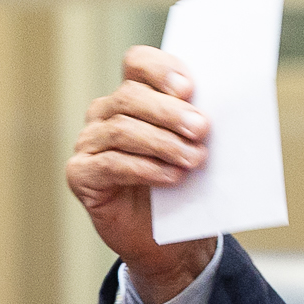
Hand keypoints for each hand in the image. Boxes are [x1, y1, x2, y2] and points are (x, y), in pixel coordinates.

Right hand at [65, 45, 216, 302]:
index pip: (138, 63)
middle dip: (170, 111)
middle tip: (202, 128)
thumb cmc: (185, 185)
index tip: (189, 88)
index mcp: (134, 95)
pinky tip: (171, 177)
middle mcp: (106, 113)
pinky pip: (110, 164)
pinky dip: (145, 169)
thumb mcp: (197, 148)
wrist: (169, 240)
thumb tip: (222, 105)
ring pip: (122, 129)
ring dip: (163, 143)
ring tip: (195, 159)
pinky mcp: (81, 174)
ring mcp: (89, 143)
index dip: (161, 69)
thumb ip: (199, 123)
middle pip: (131, 96)